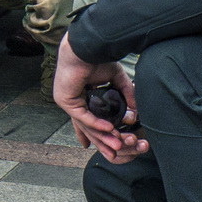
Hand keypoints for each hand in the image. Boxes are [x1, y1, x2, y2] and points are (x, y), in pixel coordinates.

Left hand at [54, 37, 147, 162]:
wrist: (87, 46)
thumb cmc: (97, 58)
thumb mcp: (116, 79)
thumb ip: (126, 95)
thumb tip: (136, 113)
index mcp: (80, 97)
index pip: (86, 121)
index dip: (94, 135)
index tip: (101, 149)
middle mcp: (71, 101)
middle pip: (87, 127)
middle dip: (102, 142)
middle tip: (115, 155)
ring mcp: (66, 101)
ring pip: (86, 124)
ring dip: (103, 136)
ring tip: (118, 145)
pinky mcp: (65, 99)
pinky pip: (82, 116)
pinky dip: (96, 124)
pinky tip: (110, 129)